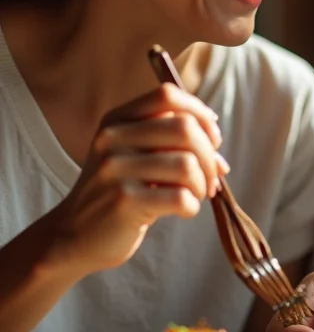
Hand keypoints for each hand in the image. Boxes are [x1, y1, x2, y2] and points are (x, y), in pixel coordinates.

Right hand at [47, 83, 227, 275]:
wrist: (73, 236)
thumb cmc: (118, 193)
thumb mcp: (135, 157)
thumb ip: (174, 147)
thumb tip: (222, 161)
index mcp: (117, 120)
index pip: (167, 95)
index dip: (200, 113)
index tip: (212, 137)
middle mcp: (113, 139)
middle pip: (185, 128)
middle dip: (210, 155)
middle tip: (212, 177)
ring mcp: (115, 169)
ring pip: (187, 164)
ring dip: (203, 184)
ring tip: (196, 195)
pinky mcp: (124, 201)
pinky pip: (180, 197)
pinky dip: (192, 206)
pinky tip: (183, 210)